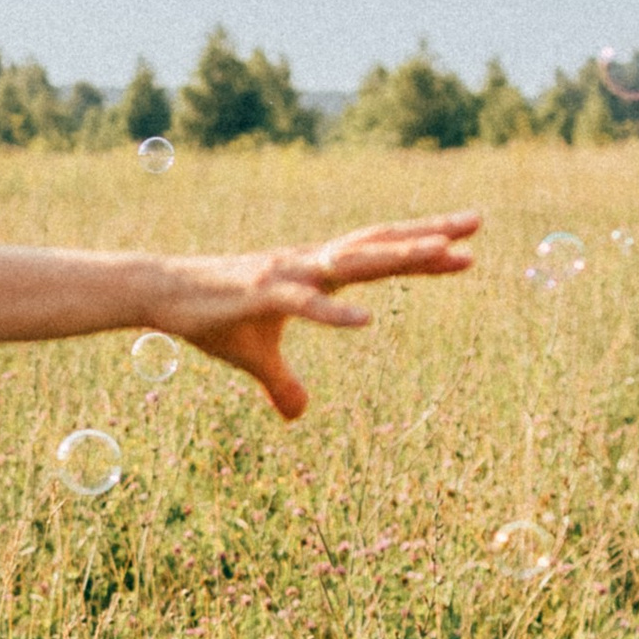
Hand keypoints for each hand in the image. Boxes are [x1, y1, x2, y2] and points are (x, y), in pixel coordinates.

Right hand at [146, 214, 481, 420]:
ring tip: (444, 252)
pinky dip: (334, 313)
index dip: (421, 248)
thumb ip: (283, 384)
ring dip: (399, 257)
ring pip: (353, 263)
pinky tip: (367, 321)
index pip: (378, 254)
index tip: (467, 241)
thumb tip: (299, 415)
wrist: (160, 293)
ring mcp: (287, 276)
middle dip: (429, 236)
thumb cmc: (210, 318)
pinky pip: (304, 306)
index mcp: (314, 272)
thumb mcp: (254, 359)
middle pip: (379, 245)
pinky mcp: (260, 296)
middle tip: (478, 223)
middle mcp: (309, 264)